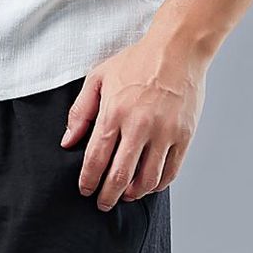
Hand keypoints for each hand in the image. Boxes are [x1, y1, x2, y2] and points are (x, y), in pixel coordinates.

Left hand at [60, 37, 207, 209]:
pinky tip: (149, 184)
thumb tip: (68, 141)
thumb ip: (80, 111)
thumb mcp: (98, 77)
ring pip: (147, 180)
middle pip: (120, 176)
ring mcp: (164, 132)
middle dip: (108, 196)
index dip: (88, 180)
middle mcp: (140, 126)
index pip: (96, 158)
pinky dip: (158, 184)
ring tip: (125, 195)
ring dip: (133, 193)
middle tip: (102, 203)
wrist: (179, 49)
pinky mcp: (184, 135)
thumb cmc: (137, 61)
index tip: (85, 190)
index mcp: (114, 112)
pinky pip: (170, 171)